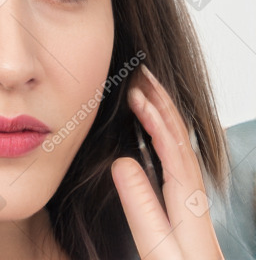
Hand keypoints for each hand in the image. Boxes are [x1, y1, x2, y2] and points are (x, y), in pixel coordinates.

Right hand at [111, 64, 223, 259]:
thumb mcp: (156, 246)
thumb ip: (140, 205)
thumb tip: (122, 161)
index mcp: (187, 195)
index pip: (170, 142)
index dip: (153, 115)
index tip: (135, 93)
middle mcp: (193, 187)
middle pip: (179, 132)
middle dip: (162, 99)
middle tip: (144, 73)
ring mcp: (192, 190)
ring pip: (180, 138)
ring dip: (164, 108)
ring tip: (147, 88)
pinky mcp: (186, 196)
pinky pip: (176, 150)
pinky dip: (165, 127)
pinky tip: (155, 125)